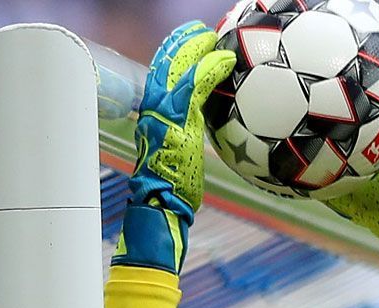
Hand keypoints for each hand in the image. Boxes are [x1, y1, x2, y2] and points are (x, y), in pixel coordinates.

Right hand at [112, 21, 235, 274]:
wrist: (160, 206)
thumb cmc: (173, 190)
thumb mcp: (179, 155)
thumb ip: (186, 133)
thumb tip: (202, 127)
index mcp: (151, 118)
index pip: (157, 77)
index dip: (170, 55)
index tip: (186, 42)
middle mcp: (152, 112)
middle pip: (162, 65)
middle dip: (179, 43)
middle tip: (198, 30)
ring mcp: (163, 115)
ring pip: (176, 69)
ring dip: (195, 47)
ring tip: (212, 35)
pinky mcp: (177, 122)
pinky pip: (195, 87)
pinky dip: (211, 69)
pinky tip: (227, 59)